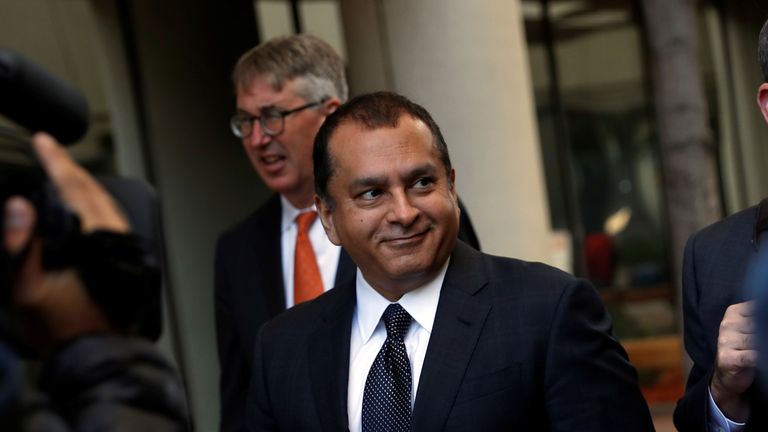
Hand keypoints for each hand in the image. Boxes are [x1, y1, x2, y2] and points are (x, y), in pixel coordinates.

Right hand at [3, 133, 128, 349]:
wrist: (97, 353)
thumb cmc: (63, 327)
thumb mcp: (28, 291)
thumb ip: (22, 247)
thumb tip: (18, 206)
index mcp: (93, 239)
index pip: (74, 189)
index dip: (56, 162)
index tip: (43, 141)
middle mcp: (114, 237)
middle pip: (93, 190)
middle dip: (70, 167)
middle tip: (50, 147)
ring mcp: (123, 246)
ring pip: (106, 202)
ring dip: (85, 183)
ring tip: (62, 168)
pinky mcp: (124, 256)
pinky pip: (111, 217)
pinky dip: (95, 201)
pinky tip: (84, 202)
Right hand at [711, 301, 755, 421]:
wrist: (727, 373)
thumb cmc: (744, 349)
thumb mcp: (751, 328)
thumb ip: (760, 320)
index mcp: (734, 312)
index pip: (758, 308)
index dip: (766, 317)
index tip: (766, 329)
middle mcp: (728, 324)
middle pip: (759, 324)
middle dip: (766, 333)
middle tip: (767, 340)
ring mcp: (726, 341)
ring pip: (757, 340)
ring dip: (765, 346)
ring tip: (766, 348)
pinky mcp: (728, 358)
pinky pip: (752, 356)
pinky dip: (761, 358)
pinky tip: (763, 358)